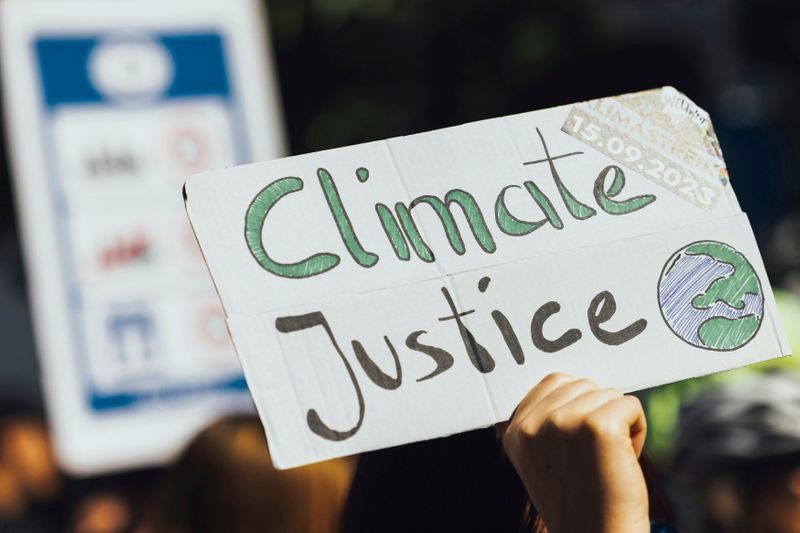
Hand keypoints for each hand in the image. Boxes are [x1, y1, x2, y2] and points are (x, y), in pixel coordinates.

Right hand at [501, 373, 648, 532]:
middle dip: (599, 414)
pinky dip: (638, 430)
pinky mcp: (598, 426)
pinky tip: (624, 460)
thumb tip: (577, 383)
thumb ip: (547, 419)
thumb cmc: (581, 500)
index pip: (555, 382)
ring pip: (609, 394)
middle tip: (595, 457)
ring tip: (608, 461)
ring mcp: (563, 421)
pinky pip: (631, 405)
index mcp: (516, 430)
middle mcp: (533, 424)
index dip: (580, 407)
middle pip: (584, 385)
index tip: (580, 447)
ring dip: (619, 423)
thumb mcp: (544, 457)